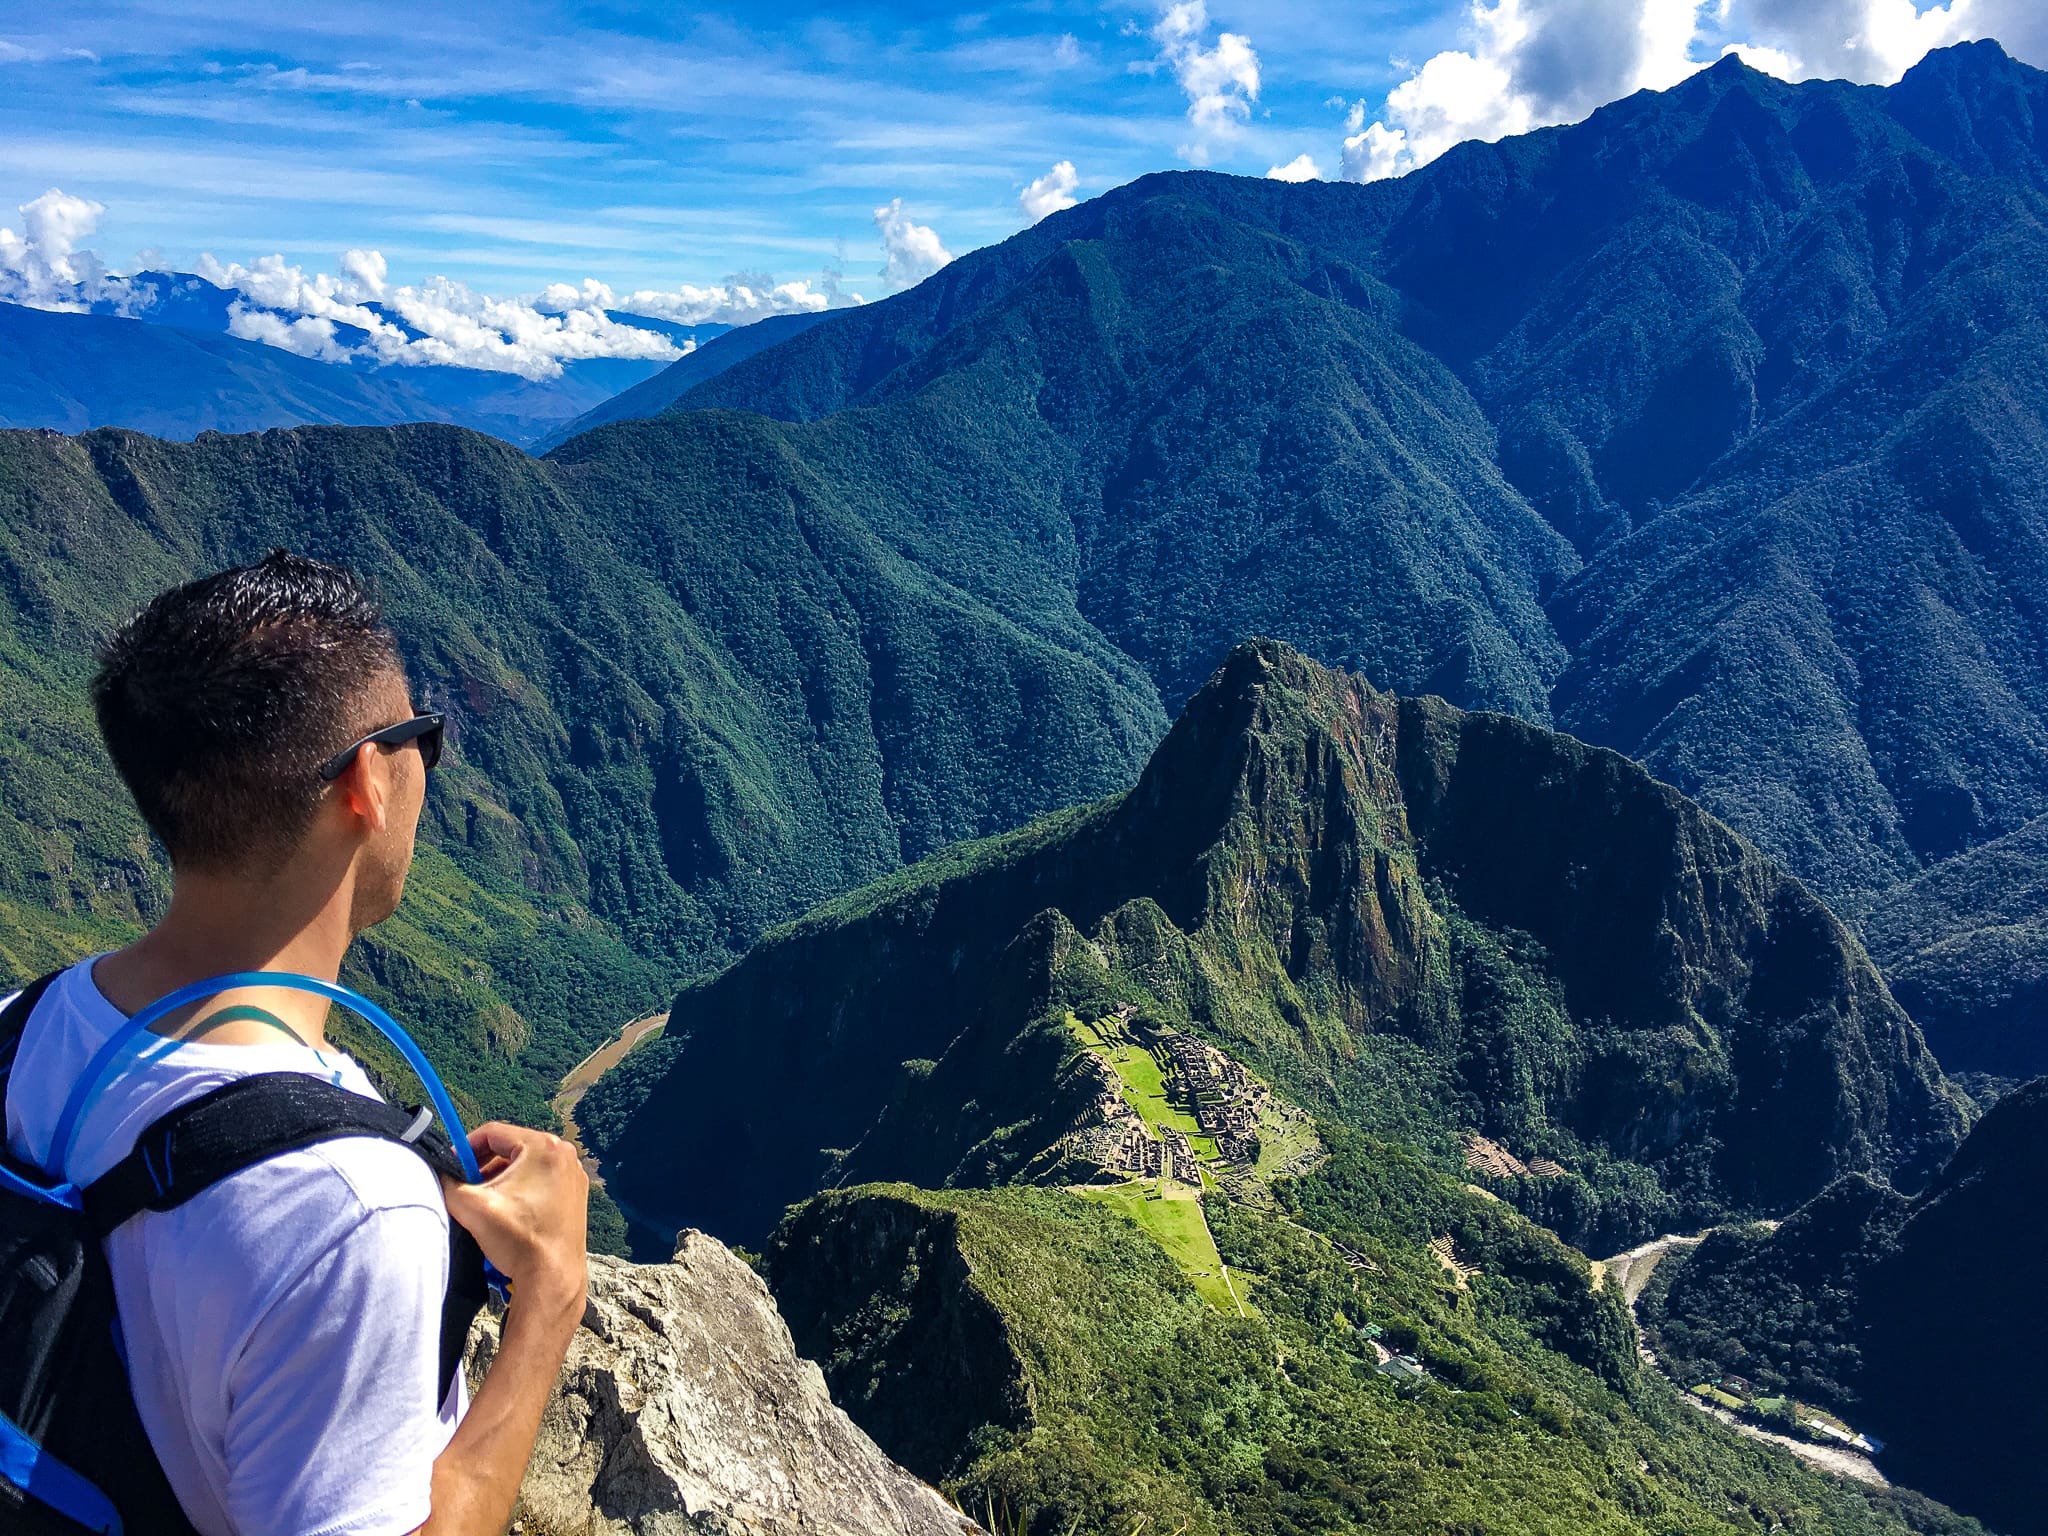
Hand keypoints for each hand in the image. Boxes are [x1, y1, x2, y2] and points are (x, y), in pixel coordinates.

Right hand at [441, 1123, 587, 1322]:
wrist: (551, 1278)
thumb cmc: (519, 1240)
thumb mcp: (471, 1206)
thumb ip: (448, 1183)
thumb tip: (440, 1174)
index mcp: (544, 1147)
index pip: (493, 1133)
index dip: (465, 1147)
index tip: (452, 1165)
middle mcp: (563, 1155)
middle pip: (510, 1148)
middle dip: (482, 1165)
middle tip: (464, 1185)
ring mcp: (572, 1175)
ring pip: (524, 1166)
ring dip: (499, 1179)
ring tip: (483, 1202)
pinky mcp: (574, 1195)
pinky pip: (539, 1180)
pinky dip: (519, 1190)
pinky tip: (505, 1212)